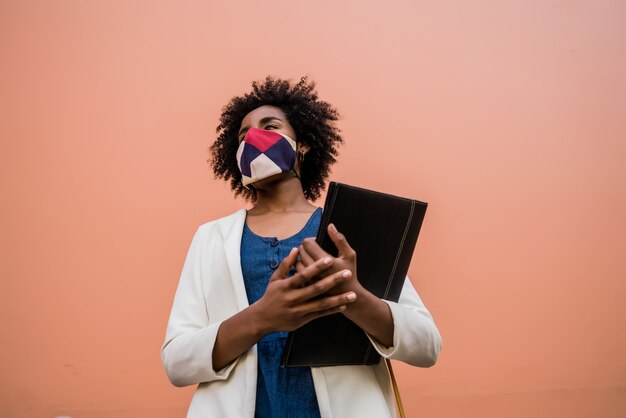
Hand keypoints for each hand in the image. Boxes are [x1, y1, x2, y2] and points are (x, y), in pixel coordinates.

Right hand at [250, 247, 356, 333]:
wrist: (263, 319)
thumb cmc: (270, 296)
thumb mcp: (275, 279)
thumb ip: (286, 265)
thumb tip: (296, 249)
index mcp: (286, 286)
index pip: (304, 274)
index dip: (317, 267)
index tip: (329, 259)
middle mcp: (293, 298)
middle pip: (316, 289)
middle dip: (333, 281)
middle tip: (347, 273)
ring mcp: (299, 311)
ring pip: (321, 304)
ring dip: (338, 299)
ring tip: (352, 294)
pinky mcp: (303, 320)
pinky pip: (320, 315)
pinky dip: (332, 310)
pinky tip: (343, 305)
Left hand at [296, 224, 394, 346]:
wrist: (348, 298)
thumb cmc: (350, 274)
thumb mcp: (350, 255)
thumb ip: (340, 239)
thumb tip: (330, 226)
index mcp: (324, 261)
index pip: (307, 243)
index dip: (311, 240)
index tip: (317, 242)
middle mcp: (314, 271)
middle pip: (300, 251)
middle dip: (305, 247)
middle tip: (313, 249)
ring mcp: (308, 280)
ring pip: (296, 262)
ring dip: (301, 257)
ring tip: (310, 258)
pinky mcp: (306, 288)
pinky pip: (297, 273)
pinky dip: (300, 268)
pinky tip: (307, 268)